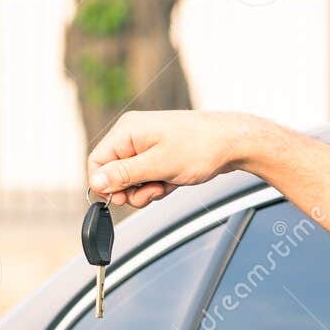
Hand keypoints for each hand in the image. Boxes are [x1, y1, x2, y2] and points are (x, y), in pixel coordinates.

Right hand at [87, 110, 267, 206]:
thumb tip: (96, 183)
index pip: (97, 161)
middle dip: (130, 189)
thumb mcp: (158, 166)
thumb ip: (124, 175)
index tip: (120, 198)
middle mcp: (133, 136)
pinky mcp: (159, 155)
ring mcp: (147, 145)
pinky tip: (172, 182)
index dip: (105, 185)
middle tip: (152, 191)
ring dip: (145, 190)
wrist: (233, 143)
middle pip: (113, 173)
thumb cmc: (200, 147)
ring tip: (166, 184)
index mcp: (127, 131)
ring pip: (130, 179)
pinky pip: (146, 177)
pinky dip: (156, 185)